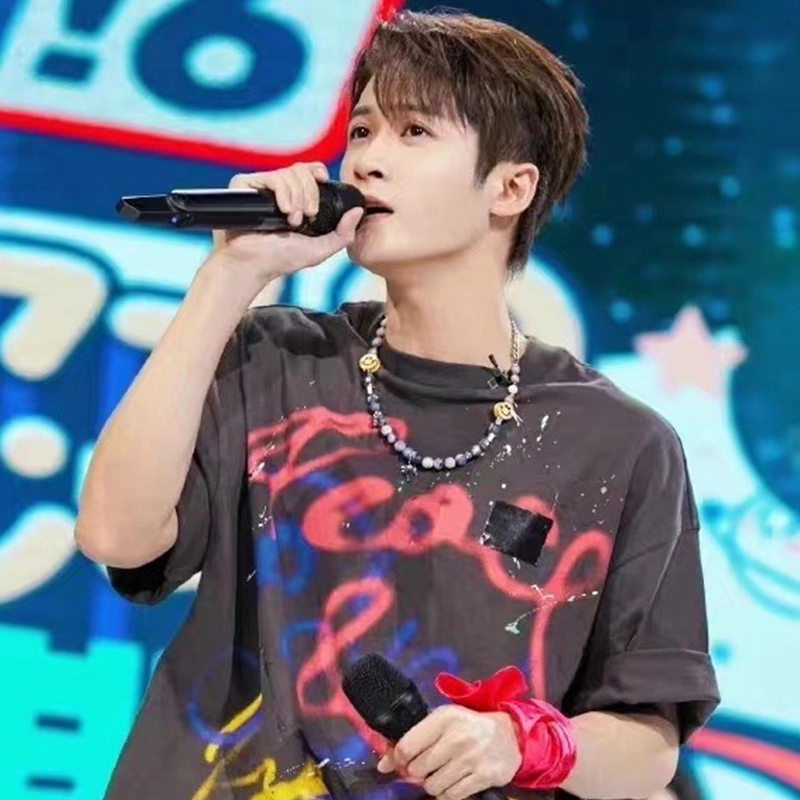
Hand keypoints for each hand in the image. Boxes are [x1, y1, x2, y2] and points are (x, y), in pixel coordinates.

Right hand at [204, 161, 363, 295]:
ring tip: (292, 220)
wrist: (253, 264)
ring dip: (298, 198)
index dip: (318, 172)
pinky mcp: (245, 184)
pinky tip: (283, 211)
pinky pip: (273, 177)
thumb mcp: (320, 249)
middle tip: (306, 218)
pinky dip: (283, 193)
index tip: (323, 183)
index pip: (309, 170)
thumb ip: (342, 234)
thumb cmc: (281, 259)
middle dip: (310, 195)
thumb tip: (358, 211)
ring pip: (289, 173)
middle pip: (302, 170)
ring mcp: (261, 186)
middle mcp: (277, 189)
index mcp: (294, 198)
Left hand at [377, 707, 521, 799]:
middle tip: (427, 766)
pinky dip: (447, 793)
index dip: (399, 759)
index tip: (402, 762)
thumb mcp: (442, 722)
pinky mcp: (484, 777)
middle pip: (418, 769)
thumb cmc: (468, 726)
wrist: (509, 735)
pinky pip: (451, 796)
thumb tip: (383, 765)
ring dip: (433, 784)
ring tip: (443, 773)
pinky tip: (454, 781)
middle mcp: (457, 737)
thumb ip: (414, 738)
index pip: (407, 746)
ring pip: (433, 786)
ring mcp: (471, 758)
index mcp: (444, 718)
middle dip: (418, 772)